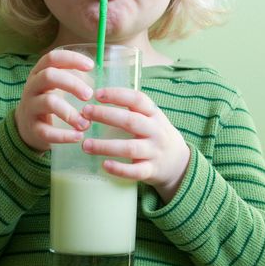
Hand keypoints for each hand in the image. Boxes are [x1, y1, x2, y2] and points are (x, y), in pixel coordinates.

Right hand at [15, 50, 93, 152]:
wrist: (26, 128)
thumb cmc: (49, 103)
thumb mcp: (56, 87)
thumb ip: (74, 80)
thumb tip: (100, 80)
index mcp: (39, 73)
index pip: (52, 58)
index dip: (71, 59)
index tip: (91, 66)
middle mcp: (32, 87)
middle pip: (49, 76)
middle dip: (72, 84)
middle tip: (89, 95)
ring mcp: (30, 107)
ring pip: (48, 103)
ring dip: (70, 112)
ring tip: (86, 123)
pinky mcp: (32, 128)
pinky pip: (46, 131)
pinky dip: (64, 135)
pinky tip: (78, 137)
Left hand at [80, 88, 190, 202]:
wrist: (179, 163)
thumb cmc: (156, 136)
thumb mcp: (152, 118)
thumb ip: (132, 110)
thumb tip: (98, 97)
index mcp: (154, 114)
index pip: (137, 99)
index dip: (117, 95)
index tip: (97, 94)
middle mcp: (156, 131)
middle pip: (130, 121)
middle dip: (106, 116)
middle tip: (85, 113)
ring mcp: (155, 152)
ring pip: (130, 148)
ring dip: (105, 146)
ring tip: (85, 145)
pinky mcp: (152, 171)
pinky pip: (135, 171)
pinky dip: (119, 169)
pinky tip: (104, 165)